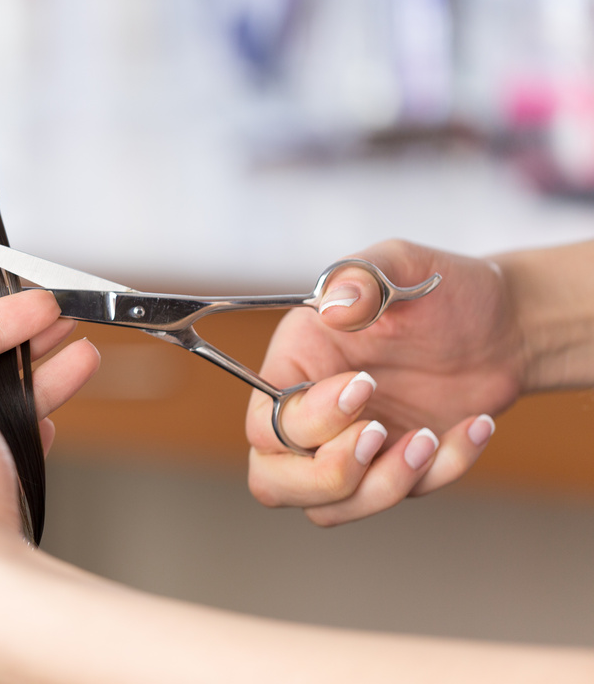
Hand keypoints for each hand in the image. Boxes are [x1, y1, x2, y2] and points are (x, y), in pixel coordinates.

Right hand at [246, 240, 523, 524]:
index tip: (366, 384)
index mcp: (295, 364)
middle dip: (326, 476)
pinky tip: (473, 427)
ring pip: (329, 508)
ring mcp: (350, 448)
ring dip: (382, 486)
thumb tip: (335, 301)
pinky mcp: (394, 469)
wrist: (506, 324)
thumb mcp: (401, 263)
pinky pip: (402, 498)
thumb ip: (363, 275)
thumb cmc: (441, 289)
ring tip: (428, 437)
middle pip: (273, 481)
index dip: (306, 420)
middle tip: (378, 434)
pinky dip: (441, 472)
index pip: (264, 422)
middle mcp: (311, 414)